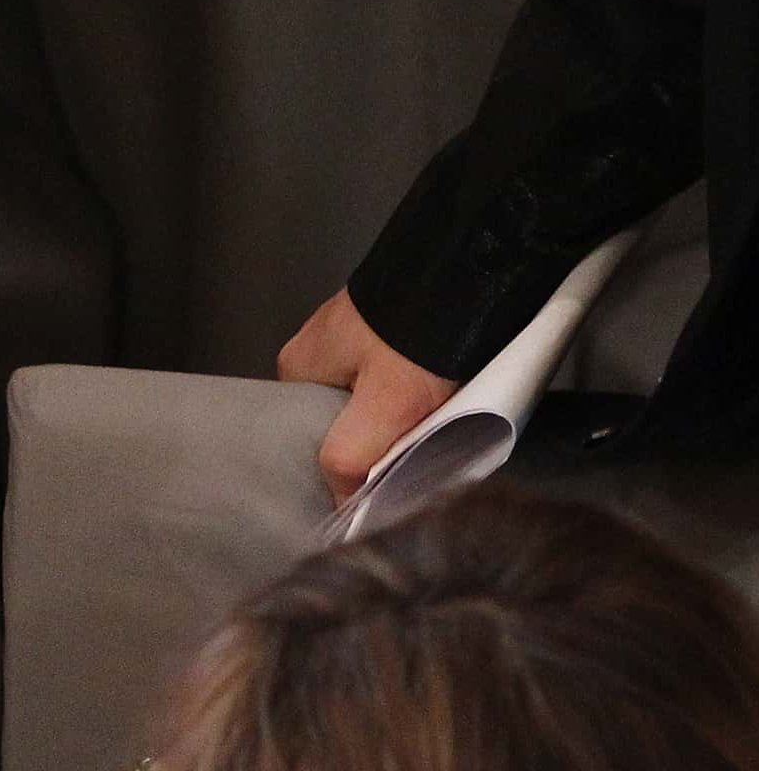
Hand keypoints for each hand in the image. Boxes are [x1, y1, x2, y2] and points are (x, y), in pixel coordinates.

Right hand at [277, 290, 459, 503]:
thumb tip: (340, 505)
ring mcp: (356, 329)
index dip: (340, 461)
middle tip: (409, 447)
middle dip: (375, 435)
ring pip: (375, 393)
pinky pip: (400, 368)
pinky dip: (420, 383)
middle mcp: (319, 346)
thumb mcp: (383, 406)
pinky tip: (442, 388)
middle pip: (344, 415)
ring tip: (431, 417)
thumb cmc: (423, 332)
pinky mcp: (393, 321)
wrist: (473, 265)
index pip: (310, 434)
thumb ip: (351, 457)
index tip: (372, 476)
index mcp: (297, 368)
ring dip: (402, 410)